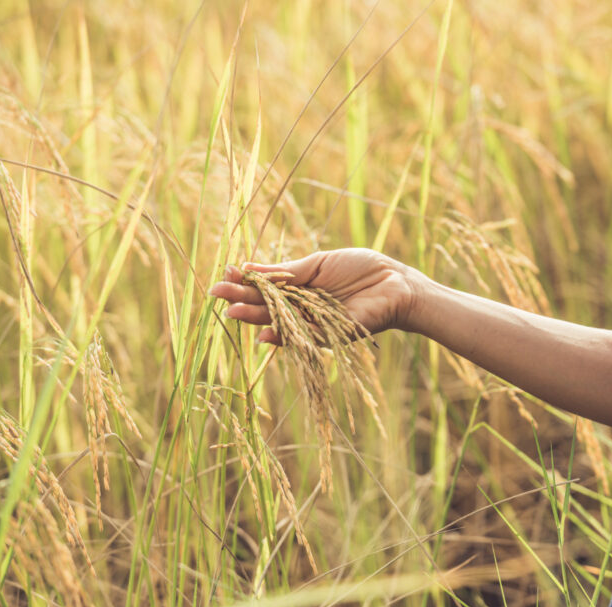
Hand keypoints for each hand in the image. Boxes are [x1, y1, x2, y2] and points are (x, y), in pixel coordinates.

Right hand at [209, 248, 421, 344]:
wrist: (395, 283)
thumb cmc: (360, 269)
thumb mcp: (317, 264)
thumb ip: (286, 271)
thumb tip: (250, 269)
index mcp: (298, 288)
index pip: (265, 287)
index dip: (245, 282)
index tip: (225, 274)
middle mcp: (302, 308)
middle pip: (266, 306)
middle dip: (241, 299)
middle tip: (216, 294)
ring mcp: (313, 323)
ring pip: (279, 322)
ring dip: (255, 317)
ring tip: (232, 311)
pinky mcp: (328, 335)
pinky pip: (303, 337)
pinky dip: (284, 335)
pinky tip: (264, 332)